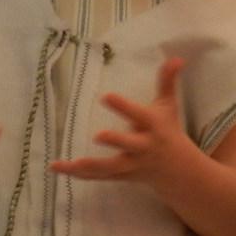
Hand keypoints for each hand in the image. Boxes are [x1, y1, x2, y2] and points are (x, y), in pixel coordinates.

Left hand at [50, 57, 194, 190]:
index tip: (106, 96)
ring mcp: (131, 164)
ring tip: (70, 163)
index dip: (123, 106)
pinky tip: (58, 168)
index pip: (138, 114)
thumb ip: (167, 81)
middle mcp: (142, 146)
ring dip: (90, 167)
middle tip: (97, 135)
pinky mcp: (121, 176)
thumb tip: (176, 58)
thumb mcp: (168, 105)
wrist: (178, 169)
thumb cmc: (168, 129)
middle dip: (116, 140)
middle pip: (129, 145)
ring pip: (111, 168)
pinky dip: (80, 175)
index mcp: (152, 125)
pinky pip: (99, 177)